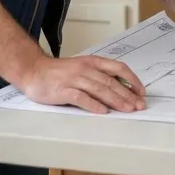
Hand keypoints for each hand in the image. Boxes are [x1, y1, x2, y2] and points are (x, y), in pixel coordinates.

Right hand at [18, 55, 145, 113]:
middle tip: (139, 105)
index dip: (132, 80)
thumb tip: (121, 89)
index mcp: (92, 62)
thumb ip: (99, 76)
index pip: (118, 68)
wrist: (33, 70)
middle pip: (111, 82)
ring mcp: (74, 79)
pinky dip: (93, 105)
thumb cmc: (59, 72)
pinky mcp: (62, 90)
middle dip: (128, 94)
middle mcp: (85, 68)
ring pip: (100, 89)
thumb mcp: (82, 68)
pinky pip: (81, 98)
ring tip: (127, 110)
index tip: (141, 92)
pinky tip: (103, 112)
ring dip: (116, 100)